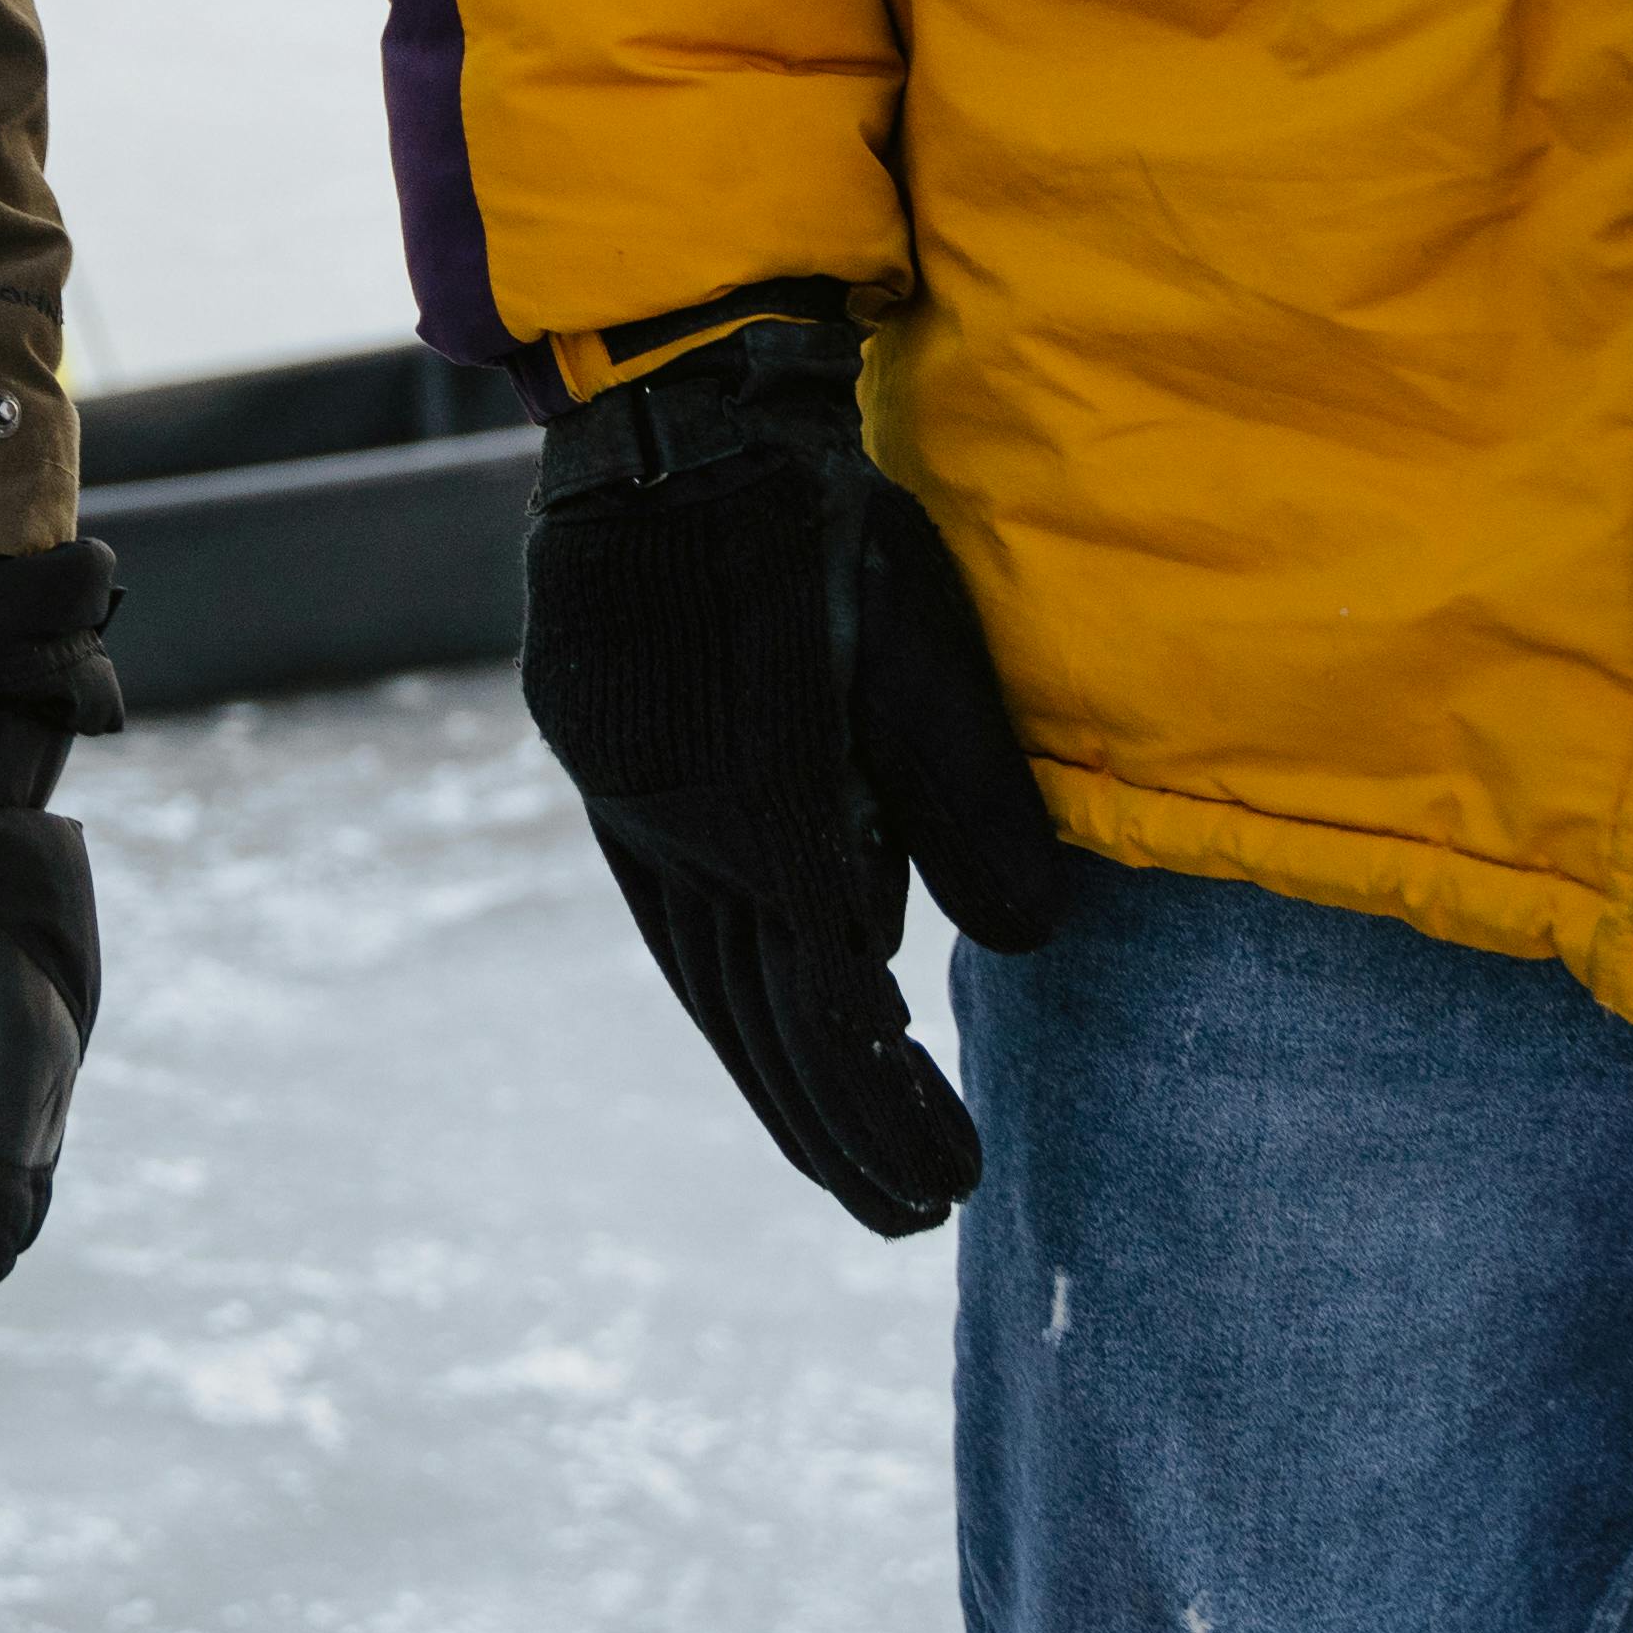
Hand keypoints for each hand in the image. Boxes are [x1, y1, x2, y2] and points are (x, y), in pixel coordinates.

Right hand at [522, 311, 1063, 1233]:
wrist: (674, 418)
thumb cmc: (825, 525)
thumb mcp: (931, 647)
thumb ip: (975, 802)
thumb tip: (1024, 949)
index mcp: (757, 801)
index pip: (826, 1002)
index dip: (885, 1106)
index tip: (953, 1184)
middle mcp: (671, 823)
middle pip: (757, 1021)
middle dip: (838, 1131)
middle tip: (914, 1214)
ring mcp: (624, 801)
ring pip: (704, 983)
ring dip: (781, 1085)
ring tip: (851, 1169)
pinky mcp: (608, 771)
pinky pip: (674, 922)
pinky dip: (732, 998)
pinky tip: (779, 1030)